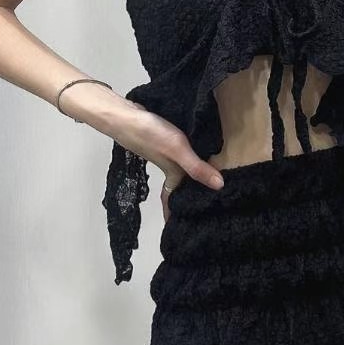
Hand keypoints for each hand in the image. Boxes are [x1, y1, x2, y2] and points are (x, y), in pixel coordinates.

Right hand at [108, 98, 224, 205]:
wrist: (123, 115)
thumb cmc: (149, 135)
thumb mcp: (176, 151)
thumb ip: (196, 168)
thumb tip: (220, 186)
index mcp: (172, 174)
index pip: (173, 201)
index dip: (175, 215)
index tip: (182, 229)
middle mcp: (169, 167)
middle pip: (178, 187)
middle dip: (186, 198)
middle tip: (203, 209)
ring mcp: (164, 154)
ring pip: (178, 172)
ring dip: (188, 178)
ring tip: (204, 185)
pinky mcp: (162, 140)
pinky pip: (178, 156)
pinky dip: (186, 159)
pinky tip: (196, 153)